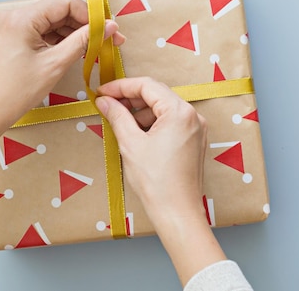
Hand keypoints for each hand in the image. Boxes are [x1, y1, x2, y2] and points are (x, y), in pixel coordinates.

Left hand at [0, 0, 123, 163]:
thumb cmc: (13, 93)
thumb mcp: (54, 65)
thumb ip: (83, 41)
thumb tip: (108, 27)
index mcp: (23, 18)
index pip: (66, 2)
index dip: (91, 15)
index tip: (108, 30)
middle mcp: (15, 16)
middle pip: (60, 10)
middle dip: (85, 24)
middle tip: (108, 41)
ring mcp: (13, 27)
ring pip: (53, 22)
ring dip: (74, 33)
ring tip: (94, 50)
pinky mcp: (13, 39)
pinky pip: (42, 32)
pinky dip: (60, 41)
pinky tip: (76, 52)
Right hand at [95, 77, 225, 285]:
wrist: (177, 213)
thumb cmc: (156, 181)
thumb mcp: (130, 143)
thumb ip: (117, 116)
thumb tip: (104, 101)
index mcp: (179, 112)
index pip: (147, 86)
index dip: (121, 86)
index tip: (102, 92)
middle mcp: (192, 116)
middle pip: (157, 95)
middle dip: (130, 99)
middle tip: (107, 105)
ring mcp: (196, 129)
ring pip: (163, 109)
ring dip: (140, 113)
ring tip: (120, 124)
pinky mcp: (194, 141)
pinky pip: (171, 123)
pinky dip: (152, 124)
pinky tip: (136, 135)